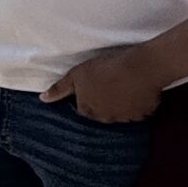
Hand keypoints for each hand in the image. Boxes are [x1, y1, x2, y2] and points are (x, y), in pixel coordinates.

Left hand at [43, 44, 165, 121]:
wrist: (139, 68)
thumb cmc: (105, 69)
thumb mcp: (76, 75)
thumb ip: (60, 89)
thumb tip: (43, 99)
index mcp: (88, 110)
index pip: (83, 109)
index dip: (88, 98)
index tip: (95, 87)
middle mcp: (105, 118)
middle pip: (102, 114)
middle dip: (104, 103)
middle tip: (111, 86)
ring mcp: (126, 118)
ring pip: (122, 114)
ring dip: (122, 105)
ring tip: (126, 87)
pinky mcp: (145, 114)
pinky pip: (141, 111)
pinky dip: (140, 104)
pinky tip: (140, 91)